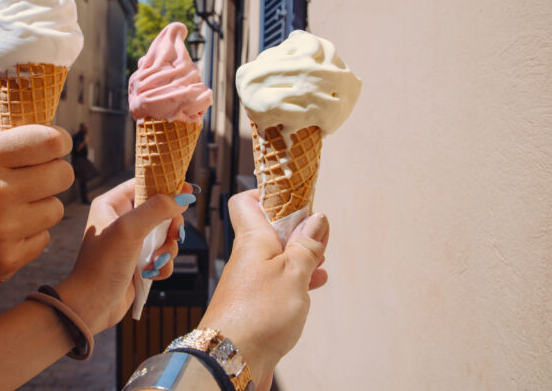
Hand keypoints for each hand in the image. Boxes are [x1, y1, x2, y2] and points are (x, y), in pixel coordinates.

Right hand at [0, 119, 73, 286]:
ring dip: (41, 204)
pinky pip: (44, 237)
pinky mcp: (6, 259)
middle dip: (53, 171)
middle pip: (63, 174)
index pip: (50, 142)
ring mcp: (0, 231)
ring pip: (56, 208)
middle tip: (35, 175)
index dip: (59, 140)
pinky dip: (30, 233)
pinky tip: (4, 230)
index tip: (53, 144)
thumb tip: (40, 124)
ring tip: (13, 205)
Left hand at [56, 179, 189, 333]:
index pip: (143, 184)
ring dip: (167, 249)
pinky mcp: (139, 262)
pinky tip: (151, 273)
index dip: (166, 185)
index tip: (187, 191)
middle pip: (161, 210)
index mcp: (112, 204)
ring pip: (166, 235)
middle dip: (171, 225)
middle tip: (175, 234)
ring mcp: (131, 242)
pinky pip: (163, 256)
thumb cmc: (102, 265)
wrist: (92, 305)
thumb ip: (157, 209)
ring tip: (155, 260)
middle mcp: (121, 220)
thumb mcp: (129, 229)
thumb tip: (183, 198)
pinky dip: (163, 265)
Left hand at [199, 190, 329, 384]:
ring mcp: (248, 281)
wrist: (230, 358)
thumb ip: (306, 245)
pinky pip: (275, 283)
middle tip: (319, 236)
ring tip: (322, 263)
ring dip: (300, 258)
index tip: (295, 198)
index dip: (268, 194)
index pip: (246, 201)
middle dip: (296, 230)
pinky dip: (295, 281)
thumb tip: (316, 219)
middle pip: (267, 230)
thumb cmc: (257, 315)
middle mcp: (246, 257)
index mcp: (252, 239)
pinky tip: (312, 287)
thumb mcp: (294, 273)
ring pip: (275, 258)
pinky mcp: (253, 304)